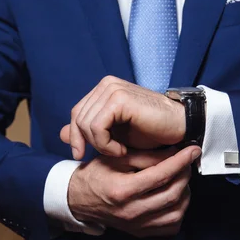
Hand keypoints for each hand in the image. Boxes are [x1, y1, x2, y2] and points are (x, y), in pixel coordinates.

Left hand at [60, 76, 185, 159]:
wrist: (179, 128)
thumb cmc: (151, 132)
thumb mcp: (115, 135)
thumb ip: (89, 132)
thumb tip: (61, 134)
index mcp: (104, 89)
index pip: (76, 113)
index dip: (75, 136)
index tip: (80, 155)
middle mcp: (107, 84)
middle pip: (78, 118)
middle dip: (86, 143)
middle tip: (107, 155)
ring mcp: (113, 89)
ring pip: (85, 124)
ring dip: (100, 145)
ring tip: (118, 152)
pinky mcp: (119, 99)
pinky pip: (97, 127)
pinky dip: (106, 144)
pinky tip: (121, 150)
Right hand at [68, 145, 200, 237]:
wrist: (79, 200)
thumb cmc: (96, 175)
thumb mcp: (117, 159)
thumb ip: (146, 156)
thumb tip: (175, 152)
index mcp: (122, 190)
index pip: (161, 175)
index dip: (181, 160)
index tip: (193, 150)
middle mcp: (131, 211)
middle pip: (172, 194)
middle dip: (185, 174)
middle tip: (187, 162)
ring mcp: (137, 226)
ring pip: (176, 212)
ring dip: (185, 193)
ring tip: (180, 178)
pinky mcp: (141, 233)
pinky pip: (171, 226)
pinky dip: (179, 211)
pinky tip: (174, 197)